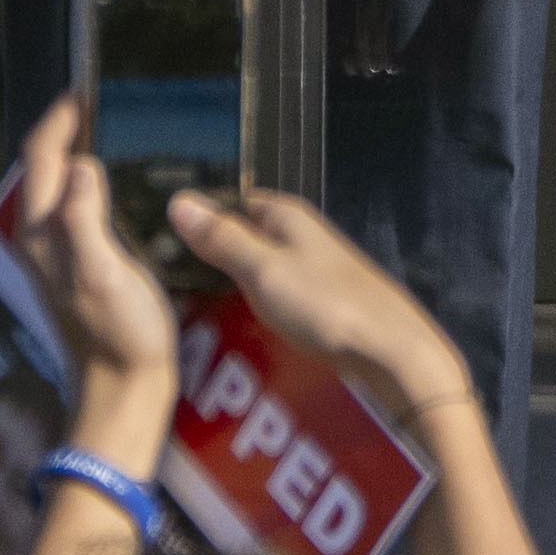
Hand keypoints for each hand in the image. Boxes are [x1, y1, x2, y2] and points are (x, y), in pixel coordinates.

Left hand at [0, 104, 178, 462]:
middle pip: (42, 167)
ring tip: (116, 133)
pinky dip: (90, 183)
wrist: (122, 392)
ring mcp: (55, 255)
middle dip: (66, 130)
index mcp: (42, 233)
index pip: (39, 156)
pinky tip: (120, 185)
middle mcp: (39, 238)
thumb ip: (85, 219)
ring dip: (77, 156)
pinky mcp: (75, 268)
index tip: (89, 90)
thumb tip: (82, 165)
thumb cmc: (119, 334)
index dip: (60, 118)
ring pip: (57, 187)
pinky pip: (74, 208)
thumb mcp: (103, 274)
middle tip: (106, 105)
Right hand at [155, 184, 464, 460]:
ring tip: (200, 317)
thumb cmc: (326, 306)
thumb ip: (222, 239)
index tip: (162, 242)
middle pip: (247, 239)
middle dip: (215, 259)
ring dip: (237, 291)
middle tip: (174, 288)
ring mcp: (318, 271)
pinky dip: (260, 313)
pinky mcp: (328, 305)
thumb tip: (178, 200)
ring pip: (264, 273)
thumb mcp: (263, 271)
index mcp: (287, 217)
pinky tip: (245, 336)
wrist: (393, 353)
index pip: (232, 202)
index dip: (201, 219)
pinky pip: (281, 301)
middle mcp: (303, 236)